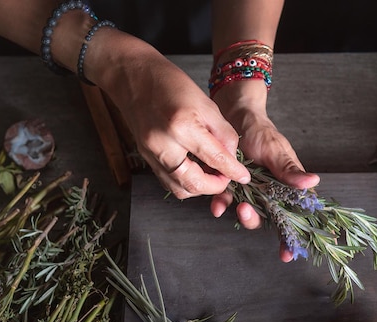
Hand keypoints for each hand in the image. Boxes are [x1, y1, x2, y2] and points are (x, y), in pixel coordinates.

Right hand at [91, 34, 250, 198]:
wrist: (134, 78)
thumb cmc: (169, 84)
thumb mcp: (206, 104)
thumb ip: (223, 134)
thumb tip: (233, 159)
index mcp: (182, 126)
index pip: (215, 159)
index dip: (233, 171)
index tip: (243, 177)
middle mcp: (163, 145)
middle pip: (194, 183)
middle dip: (215, 186)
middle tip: (227, 177)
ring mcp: (151, 154)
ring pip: (180, 189)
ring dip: (199, 188)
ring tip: (211, 175)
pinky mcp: (145, 158)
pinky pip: (168, 182)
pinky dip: (184, 183)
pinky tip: (195, 172)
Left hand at [209, 81, 319, 261]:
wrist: (234, 116)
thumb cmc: (261, 131)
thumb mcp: (275, 150)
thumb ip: (289, 170)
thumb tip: (313, 182)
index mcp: (286, 186)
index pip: (295, 216)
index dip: (292, 237)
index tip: (287, 254)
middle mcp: (270, 192)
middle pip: (268, 219)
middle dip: (256, 221)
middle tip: (245, 212)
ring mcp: (250, 191)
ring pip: (248, 213)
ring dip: (240, 213)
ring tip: (230, 202)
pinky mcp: (232, 186)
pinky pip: (227, 201)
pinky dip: (222, 203)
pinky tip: (217, 203)